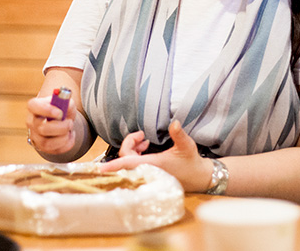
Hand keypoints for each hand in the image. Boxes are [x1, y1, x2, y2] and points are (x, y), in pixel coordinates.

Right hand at [25, 95, 77, 154]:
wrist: (60, 120)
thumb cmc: (61, 109)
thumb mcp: (66, 102)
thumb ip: (67, 103)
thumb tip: (67, 106)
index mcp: (34, 106)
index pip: (34, 106)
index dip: (46, 110)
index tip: (60, 112)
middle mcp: (31, 122)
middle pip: (42, 128)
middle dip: (61, 127)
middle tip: (70, 123)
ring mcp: (35, 136)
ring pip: (46, 143)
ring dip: (63, 138)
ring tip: (70, 130)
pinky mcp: (42, 147)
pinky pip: (54, 151)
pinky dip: (67, 144)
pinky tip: (70, 136)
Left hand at [98, 121, 213, 192]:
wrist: (198, 177)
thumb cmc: (191, 162)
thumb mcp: (187, 146)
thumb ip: (179, 134)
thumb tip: (174, 122)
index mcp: (153, 165)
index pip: (128, 165)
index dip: (114, 166)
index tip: (101, 169)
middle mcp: (146, 171)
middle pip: (125, 159)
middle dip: (129, 144)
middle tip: (141, 135)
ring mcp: (146, 173)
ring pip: (128, 162)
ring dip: (132, 149)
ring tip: (143, 140)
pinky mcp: (148, 173)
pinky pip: (133, 164)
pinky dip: (135, 154)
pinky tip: (145, 147)